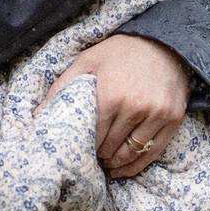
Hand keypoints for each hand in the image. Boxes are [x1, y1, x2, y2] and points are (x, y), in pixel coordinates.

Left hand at [32, 34, 191, 178]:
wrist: (162, 41)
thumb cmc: (119, 51)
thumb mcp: (87, 61)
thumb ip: (62, 86)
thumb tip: (37, 113)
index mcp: (111, 95)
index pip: (93, 136)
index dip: (84, 146)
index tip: (79, 149)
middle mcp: (135, 108)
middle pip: (111, 147)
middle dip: (99, 155)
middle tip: (92, 157)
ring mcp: (157, 115)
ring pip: (130, 153)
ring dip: (116, 163)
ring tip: (106, 164)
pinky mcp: (173, 119)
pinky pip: (153, 152)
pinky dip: (137, 165)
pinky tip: (124, 169)